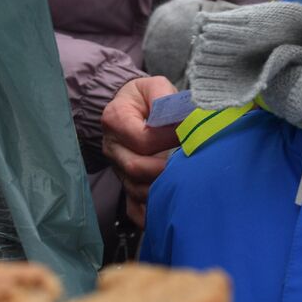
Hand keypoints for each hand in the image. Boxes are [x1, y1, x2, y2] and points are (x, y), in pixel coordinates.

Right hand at [101, 76, 179, 227]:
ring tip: (183, 183)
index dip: (169, 139)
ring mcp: (117, 169)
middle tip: (189, 165)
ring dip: (161, 191)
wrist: (129, 109)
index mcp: (116, 120)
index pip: (143, 139)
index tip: (188, 135)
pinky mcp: (125, 184)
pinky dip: (149, 214)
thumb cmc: (145, 99)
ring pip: (136, 190)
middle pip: (135, 168)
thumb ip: (166, 98)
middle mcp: (112, 147)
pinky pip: (133, 208)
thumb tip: (182, 119)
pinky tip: (167, 211)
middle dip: (165, 169)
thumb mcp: (154, 86)